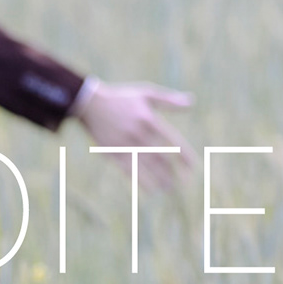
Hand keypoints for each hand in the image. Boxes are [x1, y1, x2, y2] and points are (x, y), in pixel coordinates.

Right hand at [74, 82, 193, 190]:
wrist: (89, 104)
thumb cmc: (120, 98)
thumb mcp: (145, 93)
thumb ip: (168, 100)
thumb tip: (191, 102)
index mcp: (148, 119)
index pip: (171, 141)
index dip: (183, 155)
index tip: (192, 167)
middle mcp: (138, 133)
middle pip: (160, 157)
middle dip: (173, 171)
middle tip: (185, 182)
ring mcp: (124, 144)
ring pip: (146, 166)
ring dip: (160, 179)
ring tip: (170, 188)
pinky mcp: (113, 153)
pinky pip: (129, 170)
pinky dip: (141, 181)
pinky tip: (151, 190)